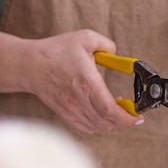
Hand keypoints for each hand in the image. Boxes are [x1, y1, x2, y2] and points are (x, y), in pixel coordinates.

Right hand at [24, 29, 143, 133]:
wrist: (29, 65)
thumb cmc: (57, 51)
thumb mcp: (85, 38)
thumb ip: (107, 45)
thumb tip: (119, 57)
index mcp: (87, 81)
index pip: (110, 109)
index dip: (127, 118)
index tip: (138, 117)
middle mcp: (79, 99)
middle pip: (106, 122)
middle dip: (123, 120)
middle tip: (130, 112)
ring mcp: (70, 109)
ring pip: (98, 127)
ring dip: (111, 123)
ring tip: (115, 110)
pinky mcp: (64, 114)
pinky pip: (86, 128)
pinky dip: (98, 126)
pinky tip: (101, 115)